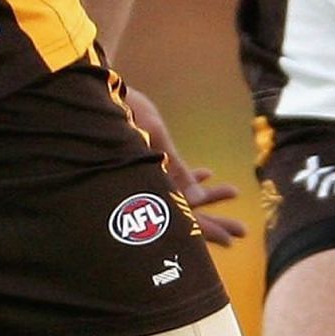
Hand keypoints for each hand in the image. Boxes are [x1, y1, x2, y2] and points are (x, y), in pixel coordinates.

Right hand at [122, 84, 244, 245]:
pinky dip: (189, 176)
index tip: (231, 241)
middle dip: (214, 222)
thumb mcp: (154, 135)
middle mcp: (143, 190)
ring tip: (232, 193)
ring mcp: (144, 178)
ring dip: (207, 196)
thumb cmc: (120, 111)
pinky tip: (207, 173)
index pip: (180, 222)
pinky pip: (170, 177)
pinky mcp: (144, 163)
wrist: (93, 94)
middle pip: (185, 214)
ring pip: (181, 195)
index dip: (207, 232)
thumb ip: (176, 168)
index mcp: (143, 191)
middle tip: (241, 230)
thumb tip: (197, 197)